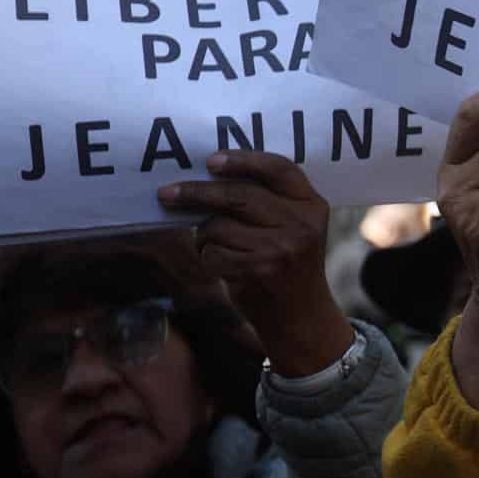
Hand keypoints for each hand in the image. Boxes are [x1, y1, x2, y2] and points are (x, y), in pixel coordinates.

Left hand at [157, 151, 355, 375]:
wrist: (301, 317)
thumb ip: (264, 202)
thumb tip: (204, 178)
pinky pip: (213, 252)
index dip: (242, 160)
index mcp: (311, 204)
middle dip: (196, 193)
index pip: (278, 168)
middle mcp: (302, 223)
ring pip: (218, 226)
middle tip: (166, 193)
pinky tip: (223, 266)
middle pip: (238, 195)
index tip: (210, 161)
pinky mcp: (262, 270)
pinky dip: (208, 259)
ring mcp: (284, 247)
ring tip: (218, 249)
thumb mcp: (290, 227)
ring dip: (205, 238)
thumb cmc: (285, 265)